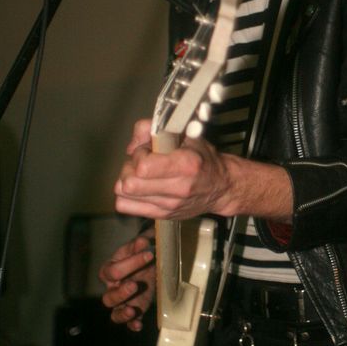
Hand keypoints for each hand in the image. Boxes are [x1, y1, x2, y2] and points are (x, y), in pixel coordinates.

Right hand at [99, 233, 155, 330]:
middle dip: (121, 293)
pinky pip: (130, 322)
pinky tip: (139, 325)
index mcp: (109, 270)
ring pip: (115, 314)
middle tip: (134, 285)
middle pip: (108, 298)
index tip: (149, 254)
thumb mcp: (139, 244)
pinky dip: (133, 325)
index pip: (113, 271)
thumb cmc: (140, 250)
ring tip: (132, 311)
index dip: (131, 263)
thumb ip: (139, 244)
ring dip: (123, 314)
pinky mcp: (135, 309)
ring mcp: (124, 302)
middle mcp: (112, 288)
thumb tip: (142, 242)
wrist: (150, 257)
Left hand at [114, 120, 233, 219]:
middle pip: (130, 184)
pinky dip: (126, 196)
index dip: (139, 154)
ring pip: (125, 194)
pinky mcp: (162, 216)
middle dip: (130, 168)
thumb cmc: (204, 159)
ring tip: (142, 175)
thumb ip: (154, 130)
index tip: (147, 150)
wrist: (221, 187)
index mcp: (186, 164)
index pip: (143, 167)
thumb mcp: (186, 134)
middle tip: (141, 163)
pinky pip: (127, 207)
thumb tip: (132, 146)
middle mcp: (178, 188)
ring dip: (128, 181)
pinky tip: (139, 187)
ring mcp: (169, 205)